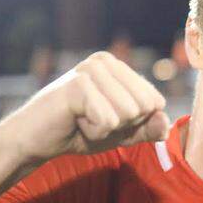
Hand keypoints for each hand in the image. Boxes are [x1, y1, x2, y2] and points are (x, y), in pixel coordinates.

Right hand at [0, 51, 169, 165]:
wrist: (37, 141)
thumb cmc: (78, 132)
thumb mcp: (122, 133)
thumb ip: (148, 129)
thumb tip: (166, 120)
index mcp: (119, 67)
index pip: (154, 102)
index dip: (134, 122)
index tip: (107, 119)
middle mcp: (106, 61)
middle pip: (144, 107)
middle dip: (122, 125)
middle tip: (92, 121)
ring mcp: (90, 69)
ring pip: (128, 114)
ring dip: (106, 129)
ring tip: (82, 120)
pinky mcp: (77, 85)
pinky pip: (109, 121)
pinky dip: (94, 131)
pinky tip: (74, 122)